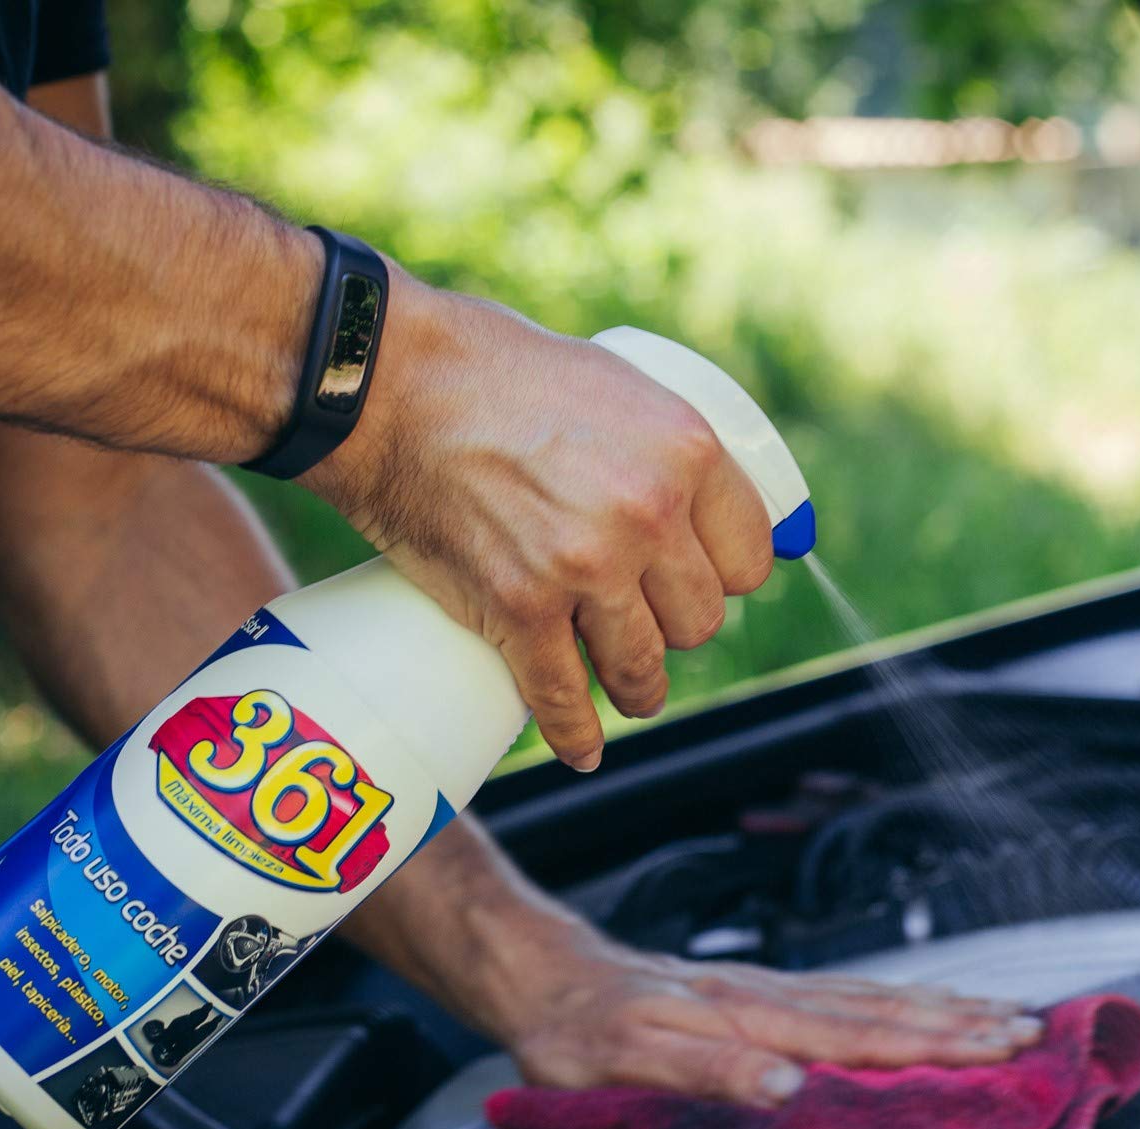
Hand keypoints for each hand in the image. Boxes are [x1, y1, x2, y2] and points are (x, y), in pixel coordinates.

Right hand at [305, 274, 773, 770]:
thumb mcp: (614, 384)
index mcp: (687, 452)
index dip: (727, 580)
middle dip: (675, 627)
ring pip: (642, 667)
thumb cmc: (494, 369)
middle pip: (699, 621)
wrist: (390, 386)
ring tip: (628, 688)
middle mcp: (648, 516)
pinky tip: (582, 748)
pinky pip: (563, 699)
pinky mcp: (518, 611)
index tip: (701, 584)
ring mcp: (583, 569)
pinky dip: (574, 735)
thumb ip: (659, 444)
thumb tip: (690, 495)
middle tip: (646, 620)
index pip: (749, 560)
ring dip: (638, 688)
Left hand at [499, 931, 1044, 1107]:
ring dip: (936, 1007)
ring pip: (865, 996)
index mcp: (746, 1017)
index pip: (858, 1034)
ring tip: (998, 1014)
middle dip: (959, 1025)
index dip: (933, 1044)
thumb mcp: (625, 1058)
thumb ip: (707, 1070)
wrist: (545, 972)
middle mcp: (764, 996)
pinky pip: (836, 991)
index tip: (1003, 1049)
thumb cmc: (579, 1026)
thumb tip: (787, 1088)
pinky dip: (888, 997)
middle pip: (878, 1010)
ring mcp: (761, 988)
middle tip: (1033, 1034)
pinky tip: (910, 1003)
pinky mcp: (750, 987)